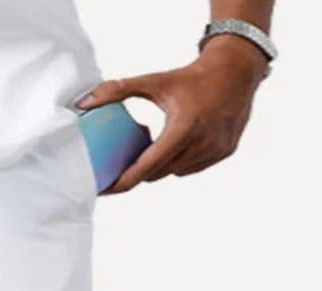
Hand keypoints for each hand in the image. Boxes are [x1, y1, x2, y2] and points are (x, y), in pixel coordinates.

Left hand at [78, 35, 267, 193]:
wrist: (236, 70)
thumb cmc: (192, 77)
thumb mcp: (154, 81)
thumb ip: (118, 90)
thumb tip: (84, 102)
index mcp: (183, 129)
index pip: (146, 167)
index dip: (123, 182)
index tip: (104, 189)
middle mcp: (202, 143)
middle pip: (158, 172)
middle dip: (139, 171)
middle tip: (123, 164)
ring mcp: (215, 151)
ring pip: (174, 172)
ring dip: (161, 166)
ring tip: (154, 148)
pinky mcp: (224, 153)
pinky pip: (191, 168)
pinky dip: (180, 161)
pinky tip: (177, 146)